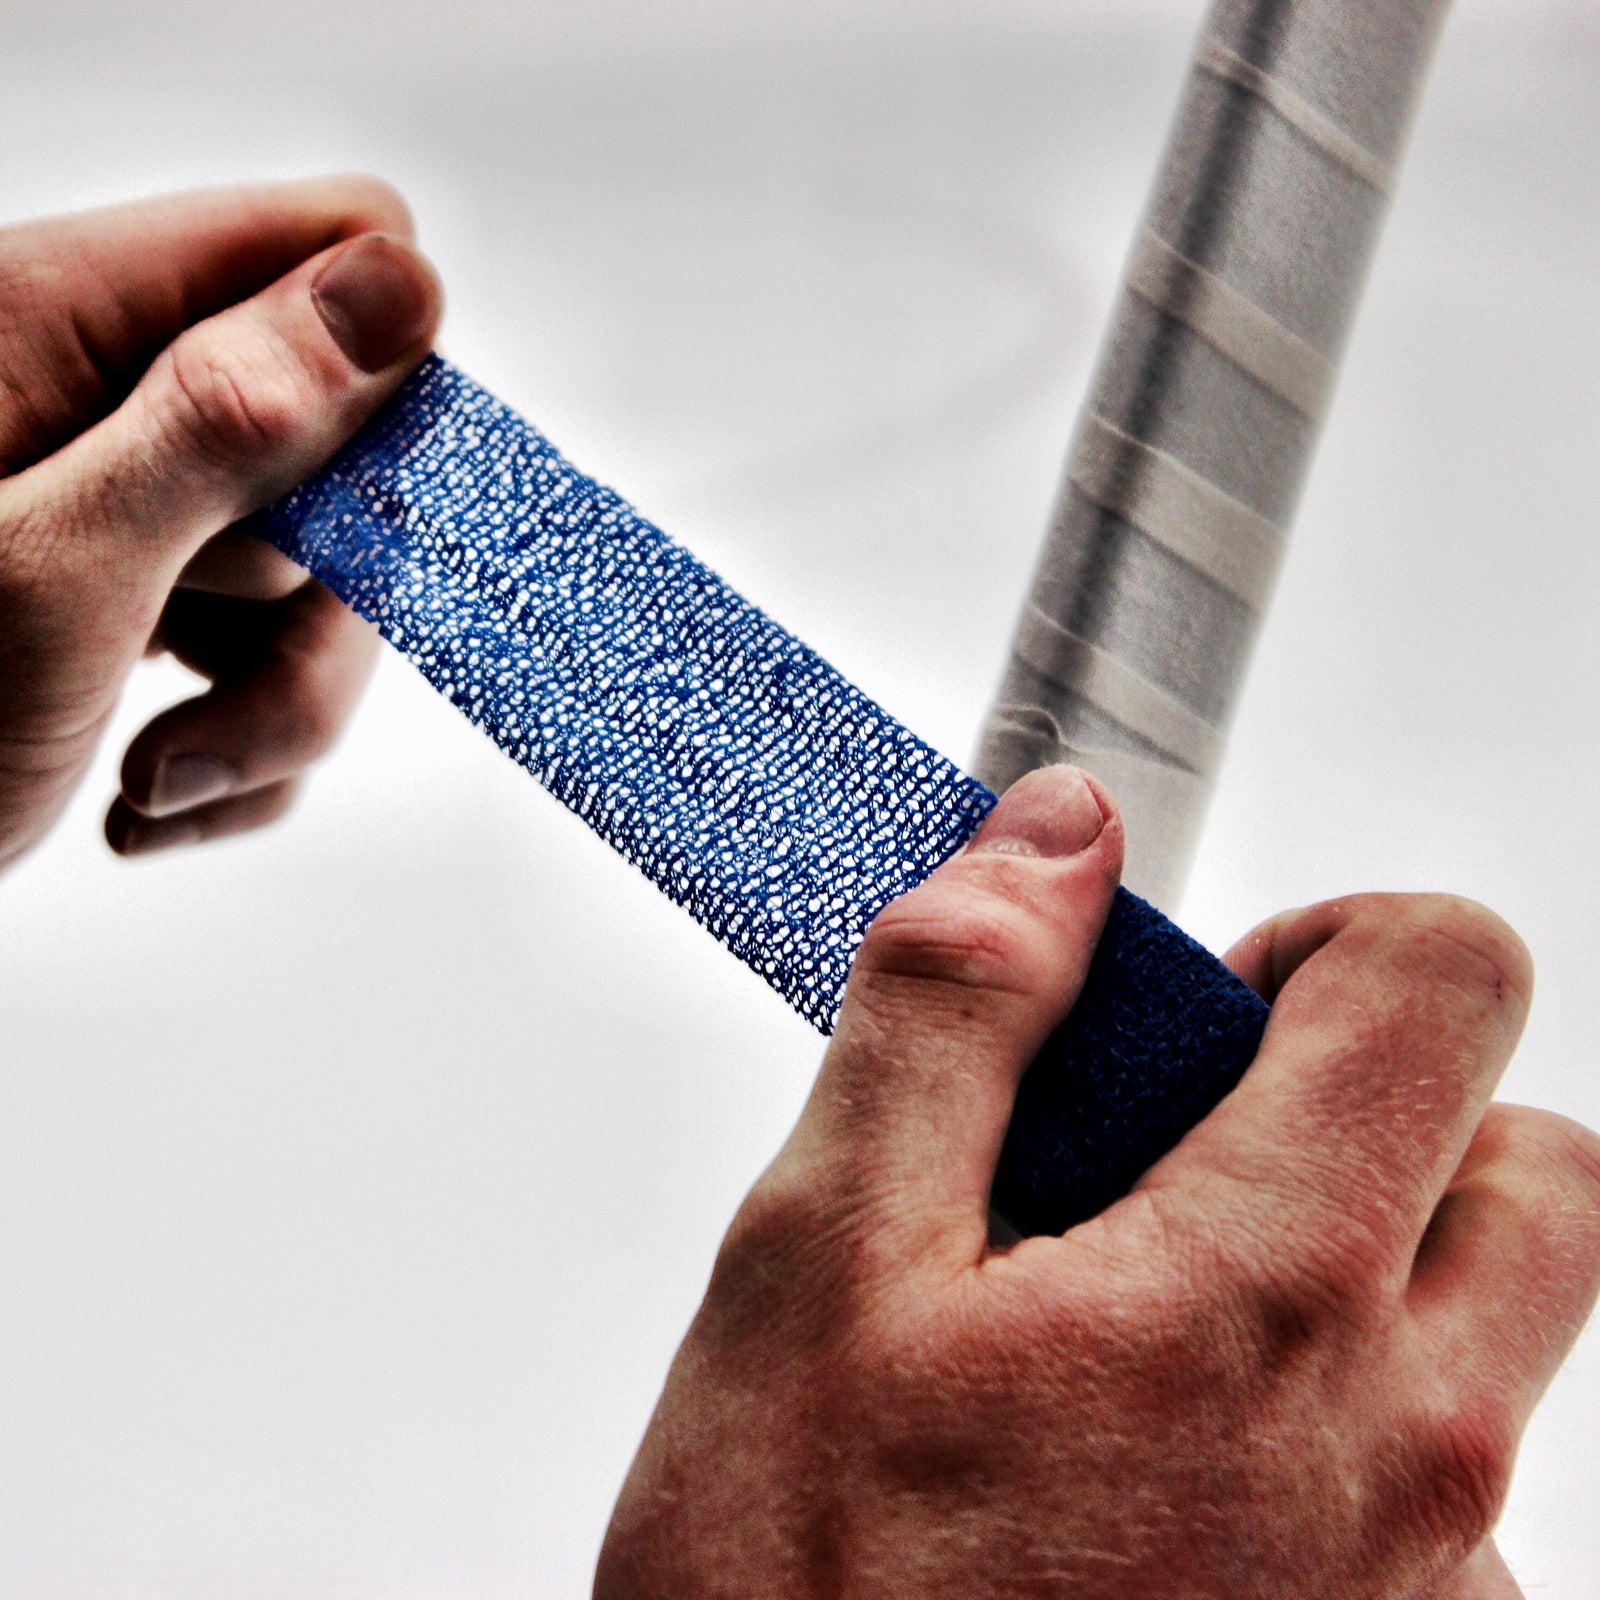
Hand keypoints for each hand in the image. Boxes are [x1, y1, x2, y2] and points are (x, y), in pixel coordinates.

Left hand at [0, 177, 442, 868]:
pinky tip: (147, 789)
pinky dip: (239, 748)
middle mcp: (101, 395)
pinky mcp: (141, 597)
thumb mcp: (49, 576)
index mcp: (56, 319)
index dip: (384, 381)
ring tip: (164, 775)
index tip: (356, 522)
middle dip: (316, 601)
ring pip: (320, 575)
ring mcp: (125, 504)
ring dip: (275, 705)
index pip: (324, 253)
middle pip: (340, 448)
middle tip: (215, 688)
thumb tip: (395, 287)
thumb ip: (224, 422)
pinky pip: (272, 654)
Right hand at [596, 767, 1599, 1598]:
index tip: (1227, 1004)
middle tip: (1203, 1170)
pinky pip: (1460, 1502)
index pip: (1442, 978)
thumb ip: (956, 1012)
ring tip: (1150, 1351)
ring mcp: (1431, 1596)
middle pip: (1538, 1164)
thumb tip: (1054, 839)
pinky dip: (1348, 1440)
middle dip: (1393, 1116)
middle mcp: (1409, 1458)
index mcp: (1264, 1300)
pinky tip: (1173, 1492)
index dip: (1332, 942)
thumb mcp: (818, 1257)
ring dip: (1363, 1289)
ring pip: (1501, 1344)